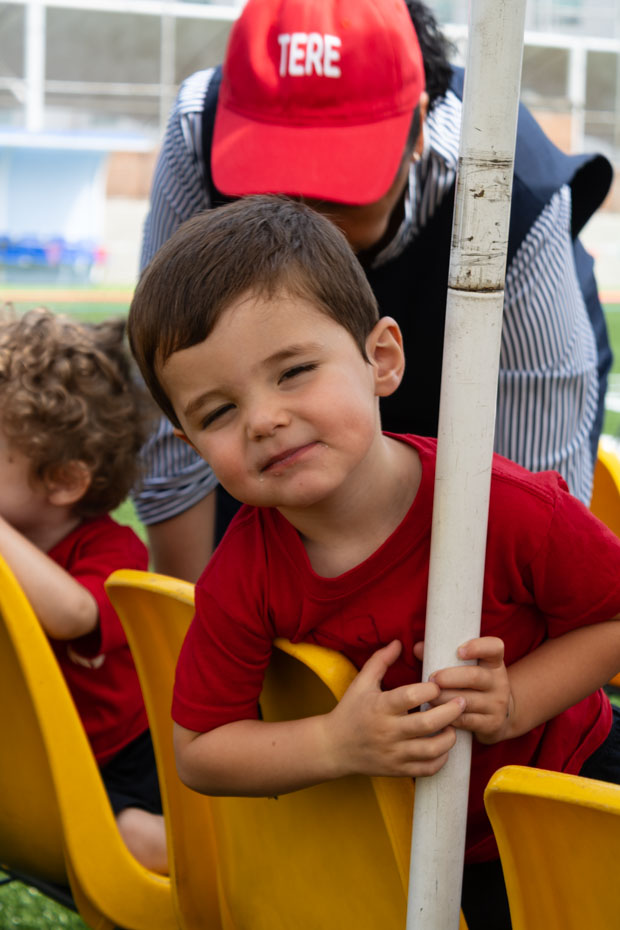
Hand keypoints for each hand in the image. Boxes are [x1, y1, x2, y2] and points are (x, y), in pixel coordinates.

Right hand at [324, 640, 465, 778]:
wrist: (334, 747)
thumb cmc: (350, 710)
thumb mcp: (361, 683)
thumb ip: (380, 661)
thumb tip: (399, 642)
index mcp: (379, 707)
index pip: (410, 696)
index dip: (430, 689)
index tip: (438, 684)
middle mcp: (388, 731)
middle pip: (427, 723)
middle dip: (450, 711)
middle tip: (462, 701)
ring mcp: (394, 753)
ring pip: (431, 749)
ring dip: (449, 737)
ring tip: (454, 725)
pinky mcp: (397, 770)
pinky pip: (427, 769)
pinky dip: (441, 759)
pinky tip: (443, 746)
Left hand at [413, 637, 513, 744]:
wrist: (497, 715)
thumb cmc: (472, 684)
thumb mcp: (467, 667)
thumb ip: (443, 655)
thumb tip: (418, 647)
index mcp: (493, 662)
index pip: (494, 648)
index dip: (478, 647)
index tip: (459, 650)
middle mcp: (499, 682)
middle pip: (475, 676)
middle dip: (450, 678)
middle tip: (432, 679)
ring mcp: (497, 704)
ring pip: (468, 701)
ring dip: (444, 699)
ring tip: (429, 698)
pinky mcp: (491, 723)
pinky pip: (467, 720)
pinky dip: (449, 717)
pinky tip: (437, 714)